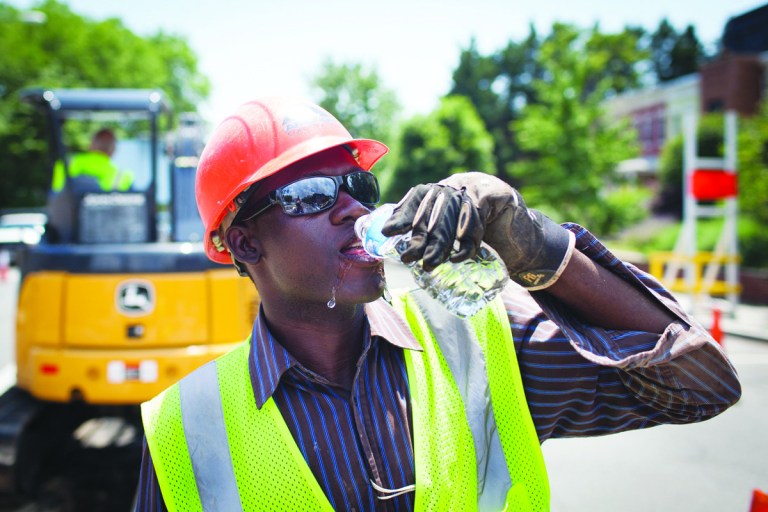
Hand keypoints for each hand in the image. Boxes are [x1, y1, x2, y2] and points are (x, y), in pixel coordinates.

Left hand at [381, 172, 574, 289]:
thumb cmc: (486, 241)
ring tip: (430, 264)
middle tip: (409, 258)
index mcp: (445, 190)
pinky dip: (467, 236)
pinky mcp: (497, 193)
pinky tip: (458, 255)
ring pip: (453, 212)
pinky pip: (476, 213)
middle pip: (434, 207)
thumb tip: (400, 250)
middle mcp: (459, 184)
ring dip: (440, 242)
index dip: (403, 213)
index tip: (388, 231)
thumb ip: (432, 237)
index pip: (419, 197)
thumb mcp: (454, 238)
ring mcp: (479, 185)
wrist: (524, 243)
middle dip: (420, 235)